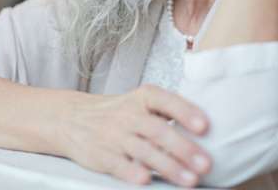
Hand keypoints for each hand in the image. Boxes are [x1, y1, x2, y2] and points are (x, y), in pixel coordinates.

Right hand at [54, 85, 212, 186]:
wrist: (71, 118)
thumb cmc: (118, 112)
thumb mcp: (140, 102)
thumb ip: (168, 111)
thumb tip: (205, 129)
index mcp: (142, 97)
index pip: (166, 101)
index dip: (186, 112)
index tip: (205, 126)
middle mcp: (128, 115)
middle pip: (158, 131)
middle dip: (184, 149)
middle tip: (206, 164)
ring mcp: (114, 136)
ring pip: (144, 151)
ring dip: (169, 167)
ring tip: (190, 180)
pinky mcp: (101, 156)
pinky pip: (118, 164)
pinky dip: (132, 172)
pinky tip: (147, 180)